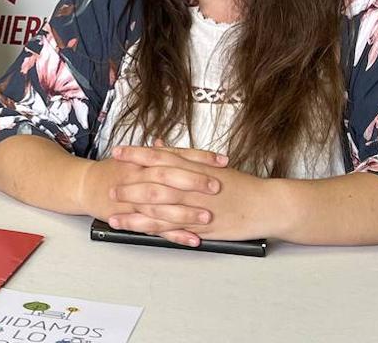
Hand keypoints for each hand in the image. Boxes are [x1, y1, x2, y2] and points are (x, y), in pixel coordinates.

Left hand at [109, 144, 282, 241]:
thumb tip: (160, 146)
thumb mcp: (211, 165)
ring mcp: (196, 208)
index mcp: (194, 168)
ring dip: (134, 213)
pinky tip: (139, 232)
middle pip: (154, 184)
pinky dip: (153, 230)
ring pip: (158, 210)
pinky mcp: (201, 228)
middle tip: (110, 186)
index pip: (160, 157)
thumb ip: (183, 157)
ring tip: (114, 214)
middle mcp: (193, 186)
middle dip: (129, 186)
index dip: (136, 155)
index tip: (118, 152)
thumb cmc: (241, 185)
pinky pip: (172, 229)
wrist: (267, 205)